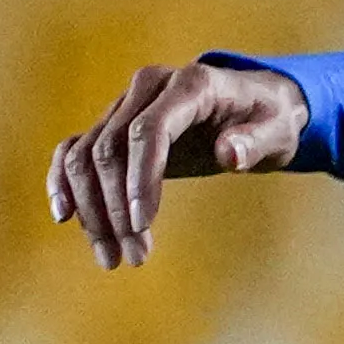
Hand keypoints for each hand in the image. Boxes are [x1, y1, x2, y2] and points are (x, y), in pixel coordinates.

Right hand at [44, 58, 310, 267]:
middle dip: (117, 208)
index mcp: (188, 85)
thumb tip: (229, 154)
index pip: (148, 130)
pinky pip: (75, 151)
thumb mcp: (279, 130)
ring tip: (113, 259)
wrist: (251, 102)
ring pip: (86, 156)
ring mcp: (123, 106)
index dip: (141, 177)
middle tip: (135, 258)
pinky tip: (65, 217)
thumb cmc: (269, 118)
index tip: (142, 225)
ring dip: (93, 210)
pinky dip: (64, 181)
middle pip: (110, 149)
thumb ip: (256, 142)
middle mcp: (146, 89)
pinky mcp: (112, 126)